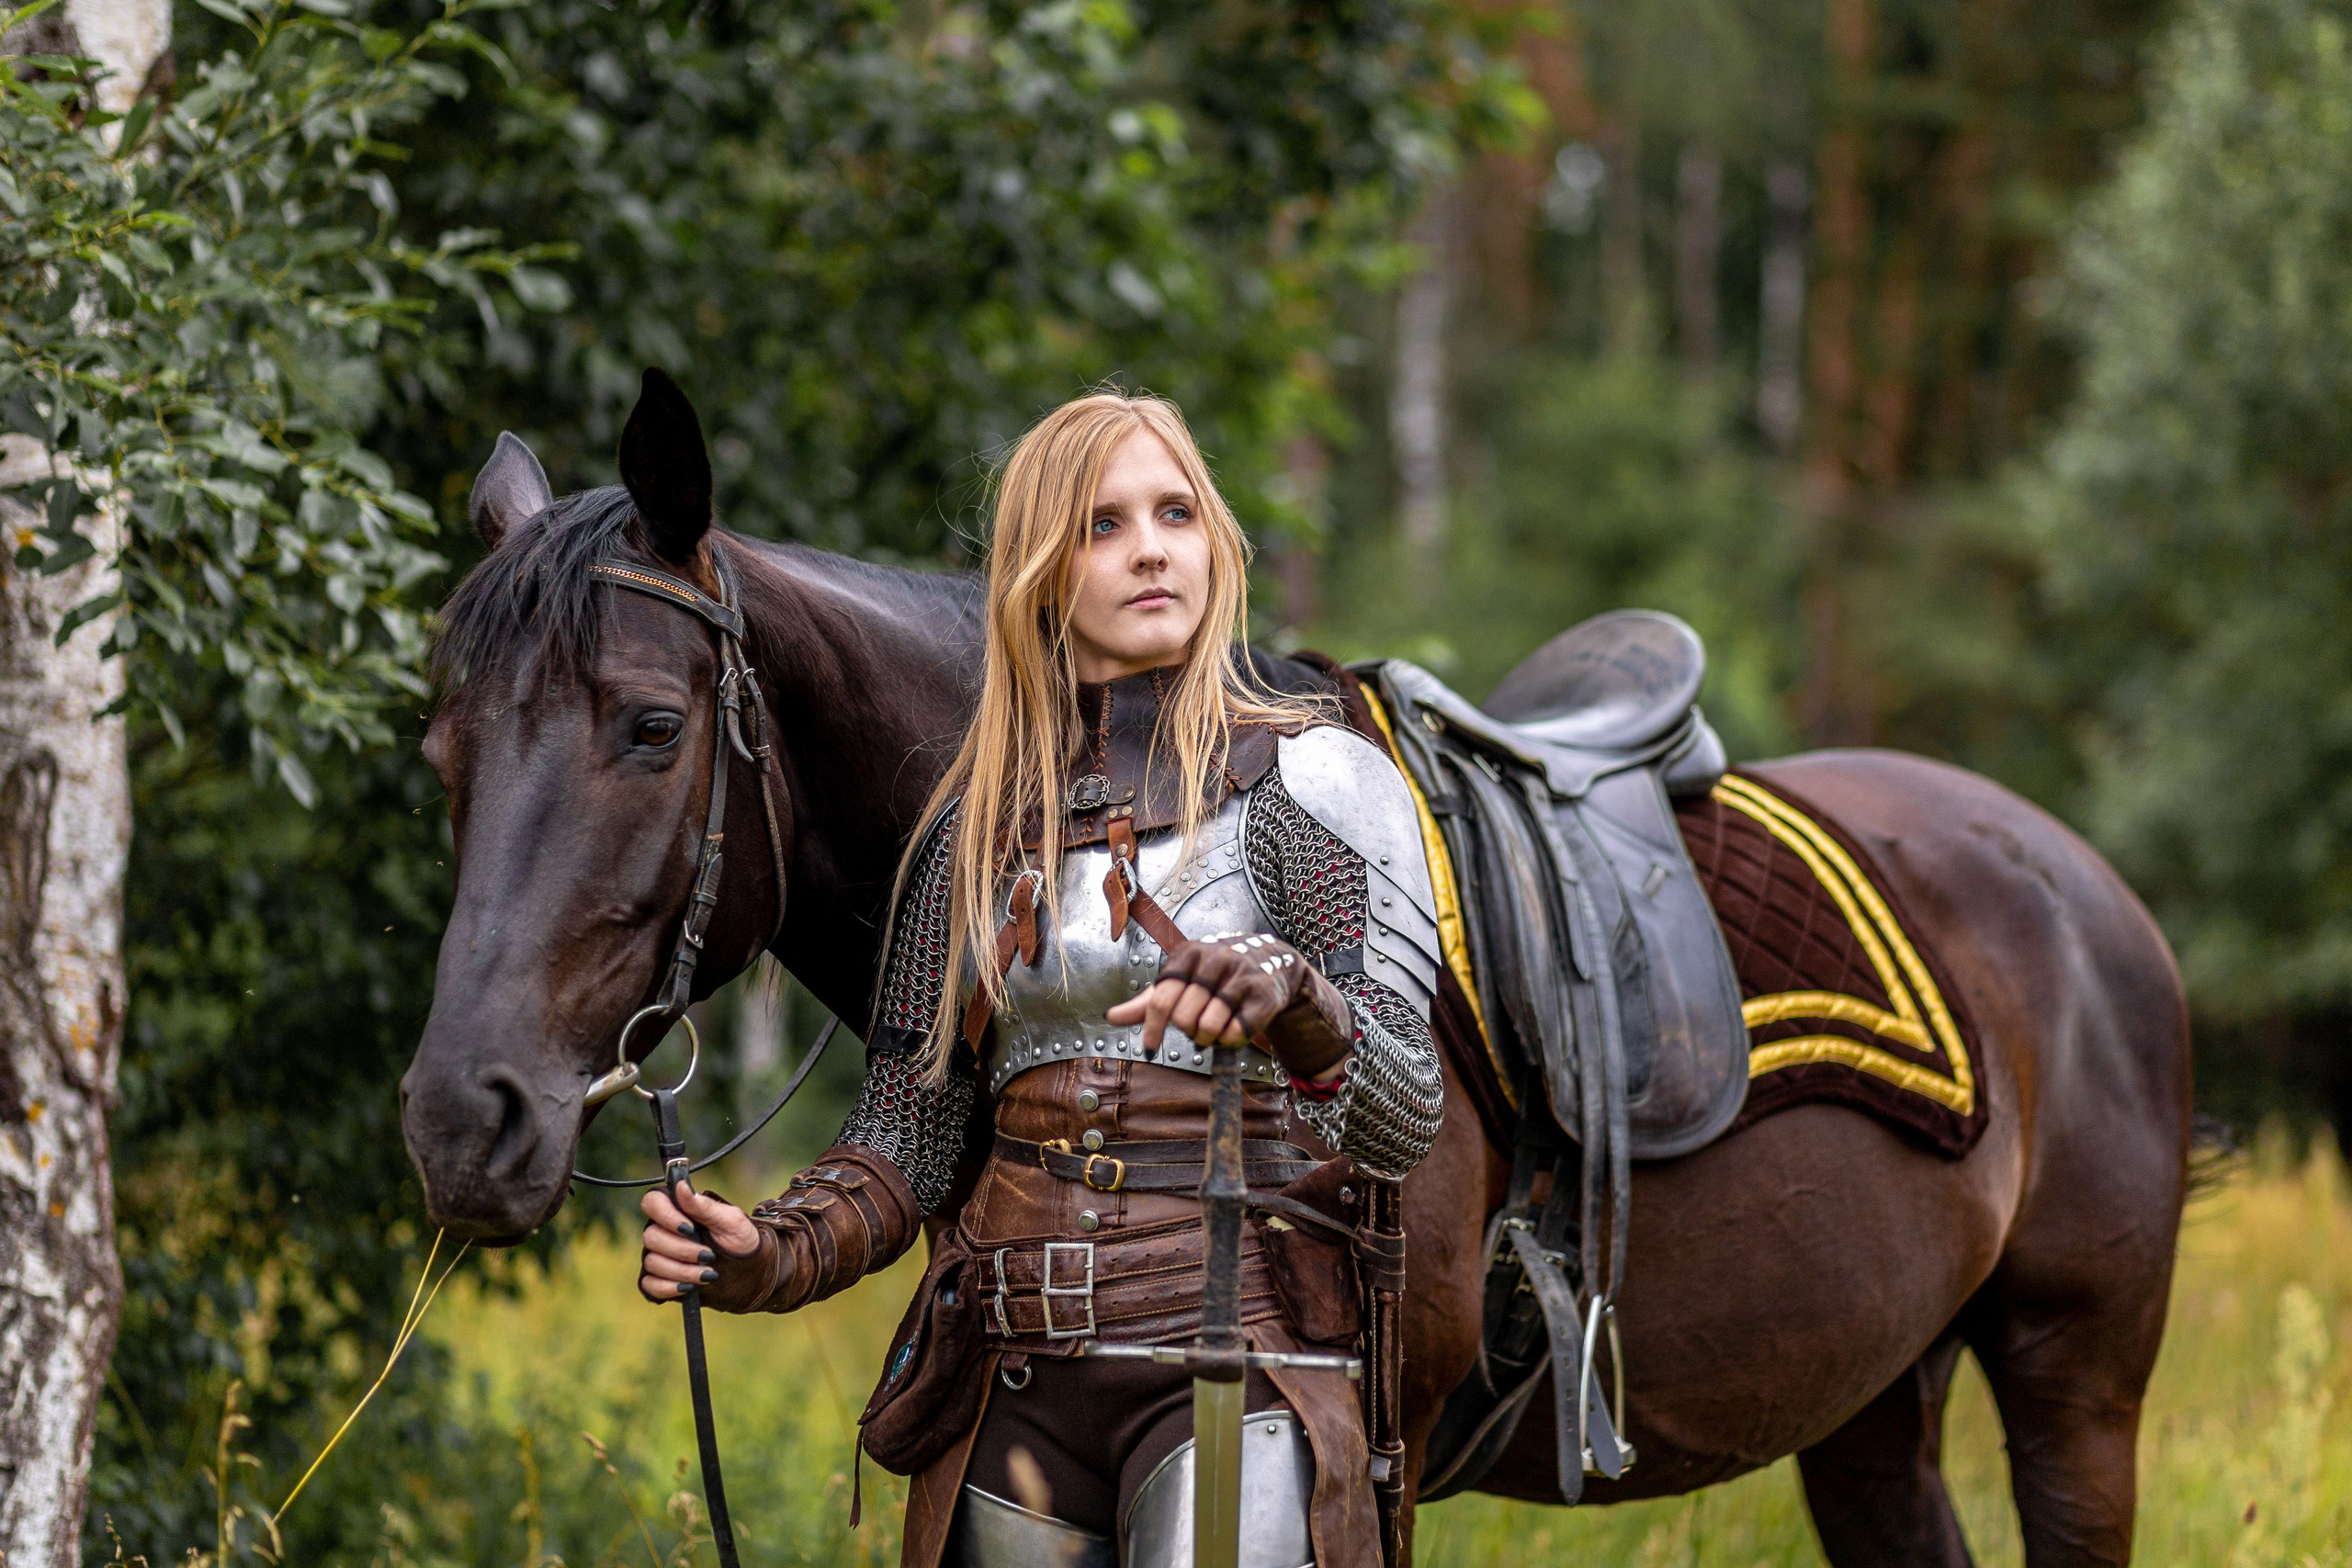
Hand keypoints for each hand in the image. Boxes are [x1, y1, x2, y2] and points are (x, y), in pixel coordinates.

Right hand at [637, 1181, 761, 1303]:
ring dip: (682, 1270)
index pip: (652, 1202)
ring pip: (652, 1262)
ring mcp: (658, 1256)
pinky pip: (649, 1284)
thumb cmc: (740, 1239)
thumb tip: (681, 1185)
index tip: (689, 1228)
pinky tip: (689, 1288)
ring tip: (708, 1274)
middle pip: (651, 1236)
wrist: (749, 1272)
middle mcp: (663, 1231)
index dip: (666, 1215)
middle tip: (709, 1255)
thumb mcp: (729, 1220)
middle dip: (682, 1250)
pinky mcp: (658, 1280)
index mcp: (678, 1210)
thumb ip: (703, 1205)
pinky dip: (668, 1287)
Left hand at [1105, 932, 1351, 1079]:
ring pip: (1209, 1027)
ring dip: (1208, 1038)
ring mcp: (1241, 974)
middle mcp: (1216, 959)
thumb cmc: (1215, 976)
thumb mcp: (1181, 982)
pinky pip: (1235, 1032)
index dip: (1153, 1029)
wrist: (1269, 962)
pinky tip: (1233, 1028)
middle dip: (1187, 1031)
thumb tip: (1111, 1016)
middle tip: (1197, 1026)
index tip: (1150, 1049)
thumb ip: (1148, 1001)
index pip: (1160, 1000)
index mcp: (1188, 954)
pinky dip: (1229, 1041)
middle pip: (1184, 1018)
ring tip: (1214, 1028)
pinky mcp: (1263, 994)